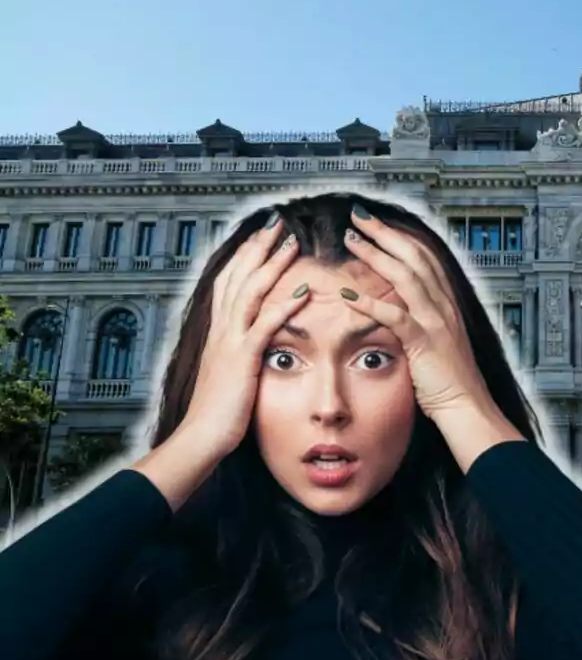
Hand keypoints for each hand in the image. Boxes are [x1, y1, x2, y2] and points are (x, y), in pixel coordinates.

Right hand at [176, 217, 310, 462]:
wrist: (200, 437)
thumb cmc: (217, 411)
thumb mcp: (227, 373)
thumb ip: (238, 352)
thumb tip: (248, 343)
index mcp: (218, 332)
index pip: (229, 283)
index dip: (244, 257)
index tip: (260, 236)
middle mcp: (221, 331)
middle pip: (238, 277)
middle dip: (257, 247)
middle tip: (276, 222)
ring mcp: (231, 343)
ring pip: (250, 292)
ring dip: (272, 265)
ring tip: (292, 242)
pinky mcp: (243, 360)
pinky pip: (264, 327)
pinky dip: (284, 306)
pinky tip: (303, 291)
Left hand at [339, 209, 495, 419]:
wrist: (467, 407)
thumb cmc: (449, 382)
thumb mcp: (439, 343)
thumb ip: (422, 322)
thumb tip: (399, 310)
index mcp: (446, 304)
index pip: (424, 257)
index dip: (400, 236)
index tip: (377, 224)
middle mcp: (444, 306)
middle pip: (414, 256)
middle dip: (385, 233)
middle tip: (358, 217)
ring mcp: (436, 322)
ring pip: (406, 276)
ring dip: (375, 255)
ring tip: (350, 240)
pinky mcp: (425, 342)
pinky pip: (395, 316)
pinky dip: (370, 303)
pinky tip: (348, 295)